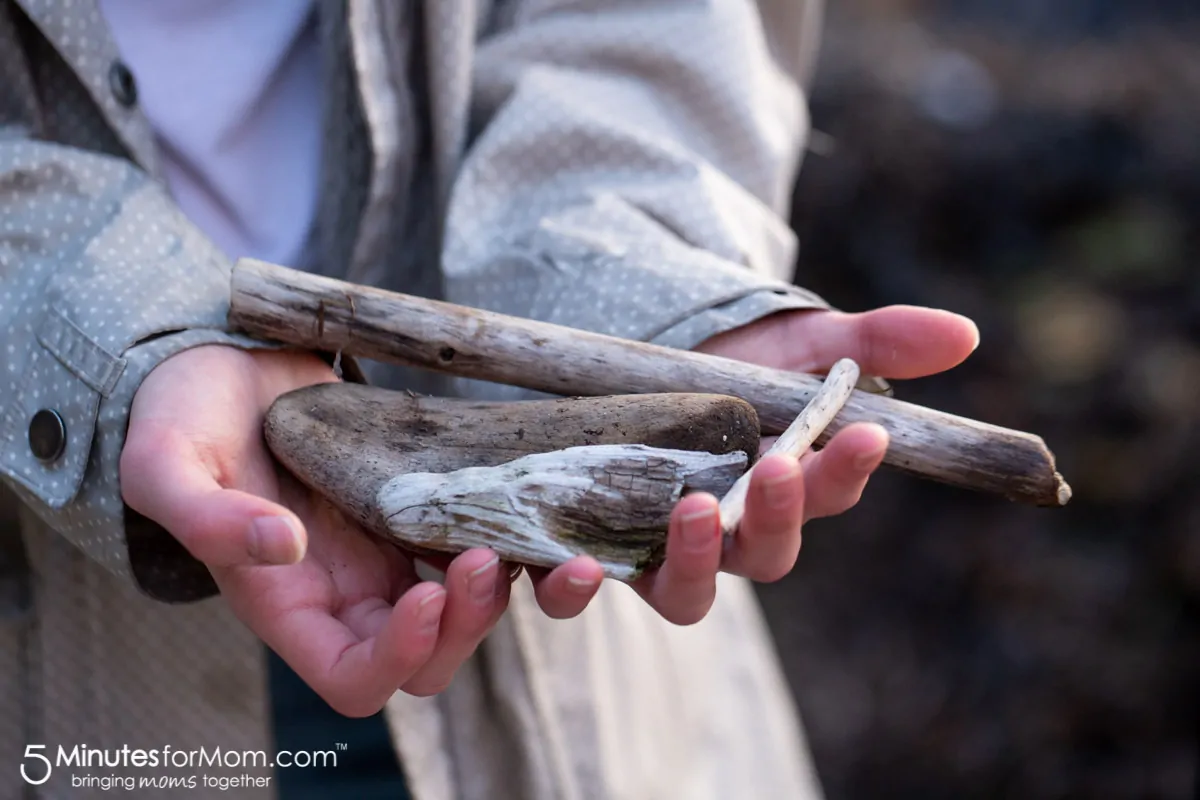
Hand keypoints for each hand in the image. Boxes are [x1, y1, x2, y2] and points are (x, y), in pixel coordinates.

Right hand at [120, 346, 510, 714]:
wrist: (226, 365)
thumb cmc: (183, 419)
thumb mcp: (166, 465)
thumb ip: (207, 518)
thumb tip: (282, 546)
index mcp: (290, 605)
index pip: (354, 678)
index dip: (397, 657)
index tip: (423, 595)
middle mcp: (352, 593)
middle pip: (431, 657)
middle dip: (470, 624)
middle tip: (485, 557)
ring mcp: (394, 551)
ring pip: (472, 607)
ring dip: (515, 590)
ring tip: (544, 541)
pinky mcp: (427, 505)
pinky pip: (484, 538)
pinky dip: (521, 534)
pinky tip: (540, 499)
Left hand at [527, 305, 979, 623]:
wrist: (631, 356)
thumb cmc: (728, 359)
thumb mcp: (794, 340)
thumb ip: (872, 340)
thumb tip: (964, 334)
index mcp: (779, 488)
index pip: (826, 495)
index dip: (847, 471)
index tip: (866, 433)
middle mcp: (726, 532)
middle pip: (762, 555)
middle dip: (776, 518)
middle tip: (773, 470)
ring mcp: (655, 545)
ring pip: (681, 590)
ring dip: (691, 562)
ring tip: (692, 511)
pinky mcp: (586, 544)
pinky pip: (579, 587)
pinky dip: (573, 585)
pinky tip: (574, 562)